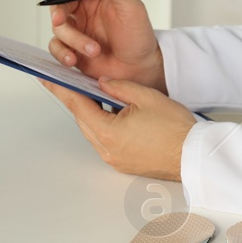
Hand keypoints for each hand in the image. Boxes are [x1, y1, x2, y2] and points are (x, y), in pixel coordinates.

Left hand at [38, 76, 196, 180]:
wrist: (195, 155)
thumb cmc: (177, 130)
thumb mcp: (147, 97)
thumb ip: (119, 87)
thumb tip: (101, 83)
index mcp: (109, 132)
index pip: (77, 105)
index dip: (61, 89)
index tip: (46, 79)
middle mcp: (108, 149)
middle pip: (84, 119)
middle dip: (77, 99)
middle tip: (69, 81)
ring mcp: (115, 159)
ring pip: (94, 131)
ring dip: (93, 113)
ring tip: (93, 95)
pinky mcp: (124, 163)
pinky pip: (106, 141)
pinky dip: (105, 125)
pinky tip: (112, 113)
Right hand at [46, 0, 164, 90]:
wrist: (138, 68)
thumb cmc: (138, 36)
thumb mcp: (132, 9)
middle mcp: (83, 9)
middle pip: (59, 4)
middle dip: (58, 13)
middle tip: (60, 21)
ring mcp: (76, 29)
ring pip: (58, 28)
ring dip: (72, 40)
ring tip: (93, 50)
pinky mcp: (72, 48)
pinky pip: (57, 47)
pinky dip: (62, 53)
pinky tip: (73, 59)